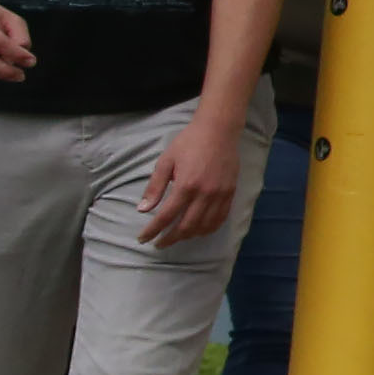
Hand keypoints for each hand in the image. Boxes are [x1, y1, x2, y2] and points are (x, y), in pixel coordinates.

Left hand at [138, 106, 244, 248]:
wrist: (219, 130)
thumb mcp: (165, 162)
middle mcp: (204, 194)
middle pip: (186, 226)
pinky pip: (220, 218)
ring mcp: (220, 195)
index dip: (152, 230)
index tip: (143, 239)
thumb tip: (143, 210)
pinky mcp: (230, 193)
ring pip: (204, 226)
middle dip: (170, 238)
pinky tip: (199, 230)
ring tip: (177, 237)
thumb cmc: (188, 143)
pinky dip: (208, 229)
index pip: (166, 216)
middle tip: (159, 243)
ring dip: (189, 235)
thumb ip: (155, 187)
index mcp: (186, 186)